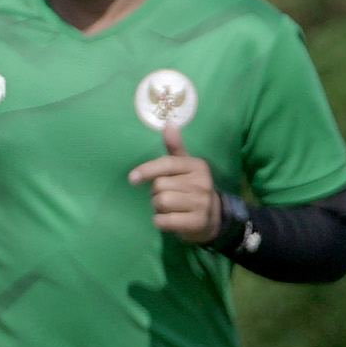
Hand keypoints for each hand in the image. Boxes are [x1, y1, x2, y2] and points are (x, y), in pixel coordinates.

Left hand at [128, 120, 222, 243]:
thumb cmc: (191, 187)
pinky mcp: (197, 222)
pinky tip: (169, 220)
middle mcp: (201, 183)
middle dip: (155, 193)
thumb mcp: (185, 166)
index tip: (132, 179)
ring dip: (157, 208)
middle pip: (160, 186)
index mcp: (197, 166)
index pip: (167, 164)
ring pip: (161, 202)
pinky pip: (164, 221)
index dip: (147, 170)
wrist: (214, 216)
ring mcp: (201, 203)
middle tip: (166, 195)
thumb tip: (168, 124)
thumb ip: (174, 147)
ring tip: (169, 208)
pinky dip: (160, 222)